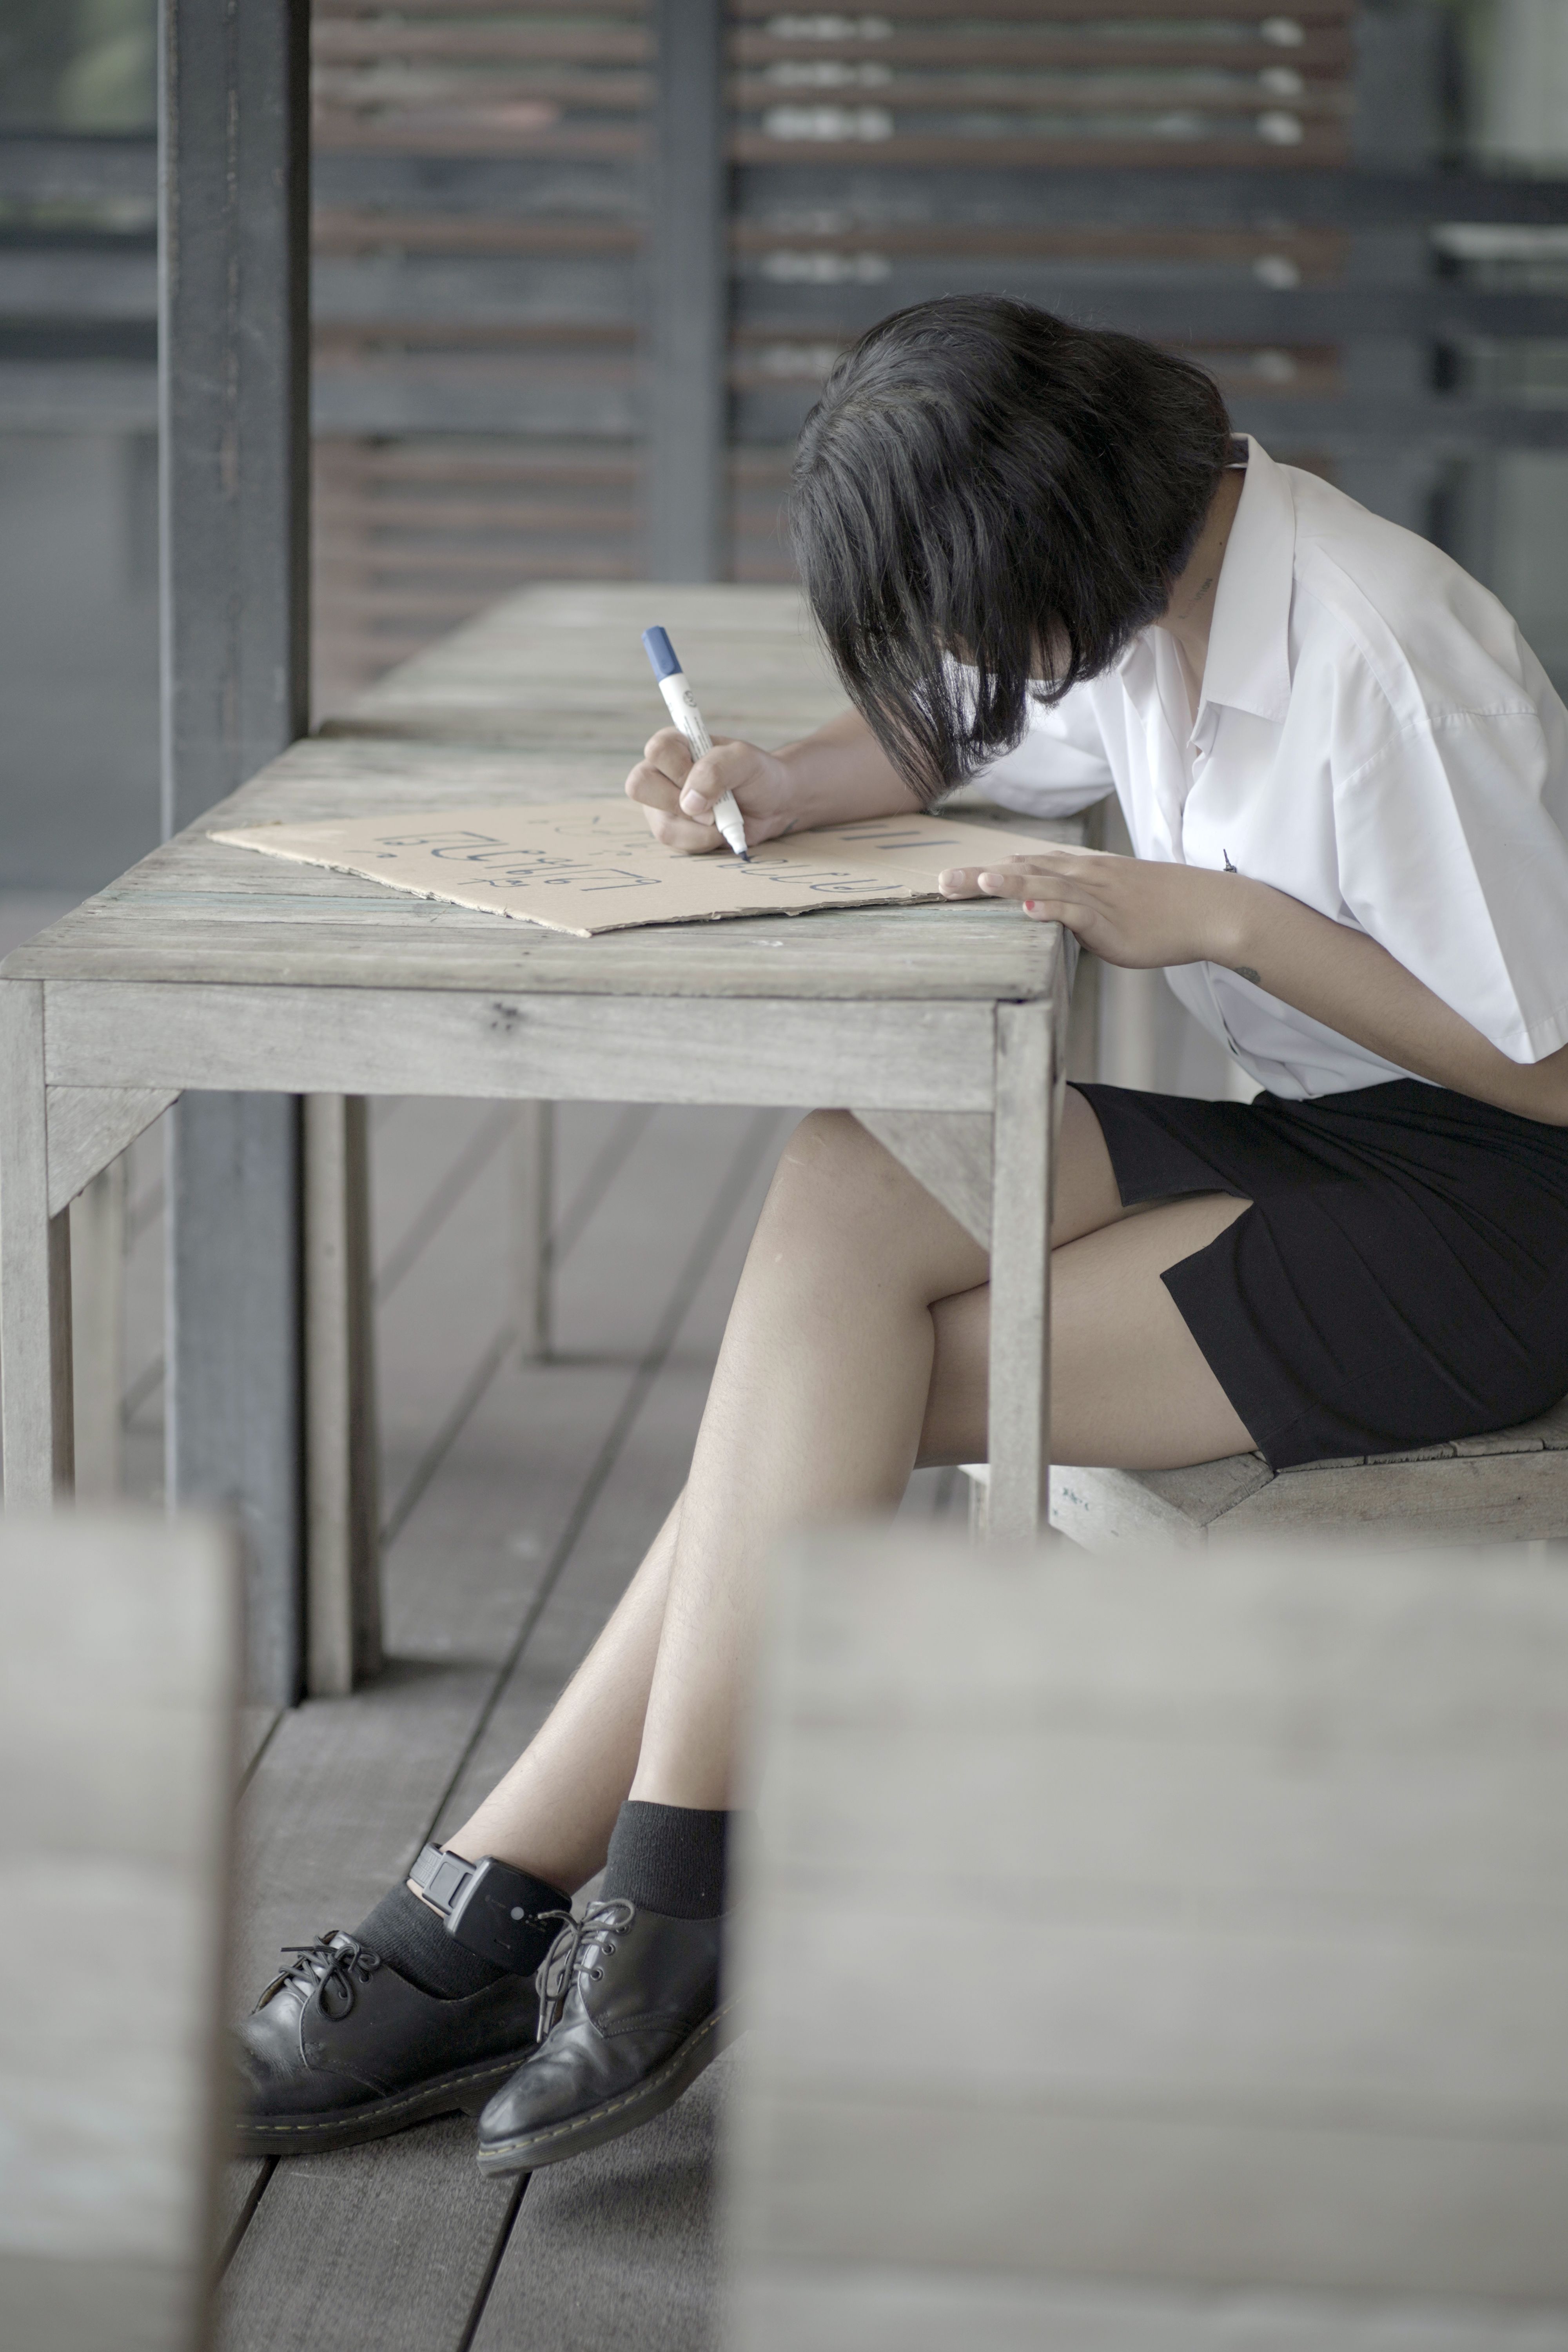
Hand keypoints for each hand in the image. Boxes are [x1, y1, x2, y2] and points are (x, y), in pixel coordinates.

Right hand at [625, 729, 804, 854]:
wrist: (773, 804)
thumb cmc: (757, 774)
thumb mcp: (744, 760)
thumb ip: (716, 769)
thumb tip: (689, 803)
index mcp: (674, 745)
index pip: (656, 750)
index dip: (680, 769)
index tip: (709, 778)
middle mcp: (660, 773)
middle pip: (640, 786)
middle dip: (680, 803)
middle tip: (712, 805)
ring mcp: (662, 804)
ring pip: (661, 824)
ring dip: (699, 828)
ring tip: (721, 818)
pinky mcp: (673, 830)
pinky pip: (675, 844)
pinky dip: (703, 841)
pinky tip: (718, 831)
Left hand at [937, 844, 1258, 970]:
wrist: (1203, 908)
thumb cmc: (1157, 908)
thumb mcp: (1108, 901)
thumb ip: (1073, 904)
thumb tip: (1045, 914)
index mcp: (1077, 872)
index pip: (1023, 866)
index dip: (984, 872)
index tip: (948, 879)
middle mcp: (1081, 877)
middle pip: (1022, 871)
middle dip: (979, 876)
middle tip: (939, 881)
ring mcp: (1096, 896)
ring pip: (1046, 884)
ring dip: (1011, 884)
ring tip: (977, 883)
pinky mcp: (1111, 919)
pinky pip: (1077, 911)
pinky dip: (1053, 908)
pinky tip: (1030, 909)